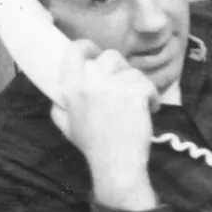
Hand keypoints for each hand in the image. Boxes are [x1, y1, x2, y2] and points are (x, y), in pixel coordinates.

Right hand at [52, 40, 159, 210]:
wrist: (116, 164)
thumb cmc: (93, 147)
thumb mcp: (66, 126)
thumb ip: (59, 107)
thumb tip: (58, 96)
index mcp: (71, 88)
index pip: (75, 51)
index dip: (87, 46)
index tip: (95, 52)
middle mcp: (90, 83)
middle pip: (111, 56)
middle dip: (122, 68)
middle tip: (127, 85)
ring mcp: (114, 87)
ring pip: (133, 72)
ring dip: (140, 86)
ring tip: (140, 105)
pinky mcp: (135, 93)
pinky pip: (149, 84)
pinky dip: (153, 97)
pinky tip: (150, 109)